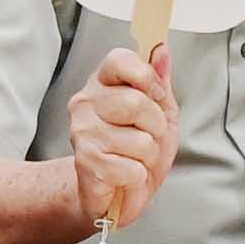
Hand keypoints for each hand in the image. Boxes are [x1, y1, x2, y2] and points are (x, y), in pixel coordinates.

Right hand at [60, 41, 176, 237]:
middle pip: (136, 102)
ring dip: (148, 156)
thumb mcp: (159, 113)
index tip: (156, 95)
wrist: (113, 193)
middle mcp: (86, 102)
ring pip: (140, 140)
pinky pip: (132, 168)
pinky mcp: (85, 162)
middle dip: (155, 126)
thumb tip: (162, 50)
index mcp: (103, 83)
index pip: (120, 60)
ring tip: (134, 158)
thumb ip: (160, 82)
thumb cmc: (135, 150)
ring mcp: (83, 132)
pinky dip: (138, 177)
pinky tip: (124, 176)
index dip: (147, 77)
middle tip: (146, 137)